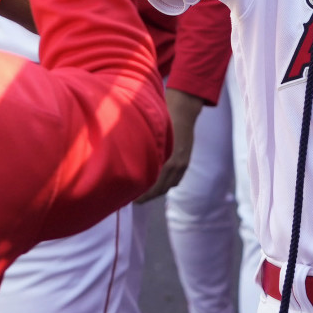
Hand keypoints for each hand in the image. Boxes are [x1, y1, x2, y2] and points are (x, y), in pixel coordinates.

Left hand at [135, 88, 204, 202]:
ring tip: (144, 194)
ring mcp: (181, 165)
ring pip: (168, 187)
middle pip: (159, 189)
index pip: (151, 185)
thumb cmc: (161, 120)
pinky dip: (166, 186)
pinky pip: (175, 181)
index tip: (128, 198)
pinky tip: (158, 184)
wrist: (183, 112)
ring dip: (156, 192)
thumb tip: (127, 167)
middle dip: (146, 197)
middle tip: (133, 200)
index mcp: (164, 160)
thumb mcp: (147, 135)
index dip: (140, 194)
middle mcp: (174, 166)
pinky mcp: (185, 163)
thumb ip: (140, 152)